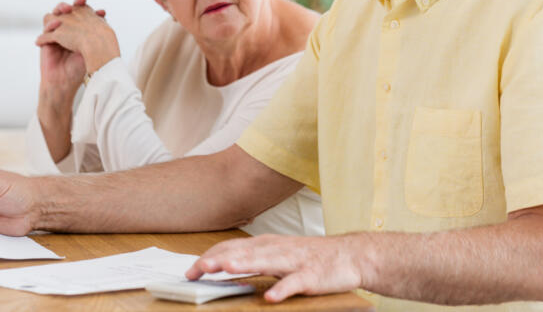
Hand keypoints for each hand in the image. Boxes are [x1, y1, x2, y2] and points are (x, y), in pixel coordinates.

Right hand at [36, 0, 106, 93]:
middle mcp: (69, 30)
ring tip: (66, 9)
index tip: (100, 11)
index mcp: (81, 31)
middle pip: (70, 10)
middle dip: (75, 4)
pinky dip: (51, 23)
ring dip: (60, 8)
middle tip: (80, 1)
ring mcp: (57, 33)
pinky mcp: (46, 38)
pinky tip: (57, 24)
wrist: (64, 82)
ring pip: (56, 13)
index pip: (85, 15)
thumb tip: (102, 14)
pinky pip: (46, 25)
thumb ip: (93, 33)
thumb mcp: (89, 50)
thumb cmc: (79, 68)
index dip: (91, 11)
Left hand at [185, 234, 362, 302]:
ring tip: (226, 269)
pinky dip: (283, 289)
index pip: (232, 247)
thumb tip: (223, 262)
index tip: (191, 269)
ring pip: (266, 261)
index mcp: (267, 244)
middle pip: (244, 252)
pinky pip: (296, 283)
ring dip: (246, 264)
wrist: (351, 255)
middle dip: (219, 259)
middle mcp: (277, 249)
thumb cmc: (311, 257)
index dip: (211, 256)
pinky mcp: (312, 275)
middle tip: (197, 268)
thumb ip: (253, 257)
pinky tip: (271, 297)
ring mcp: (295, 261)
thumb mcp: (278, 254)